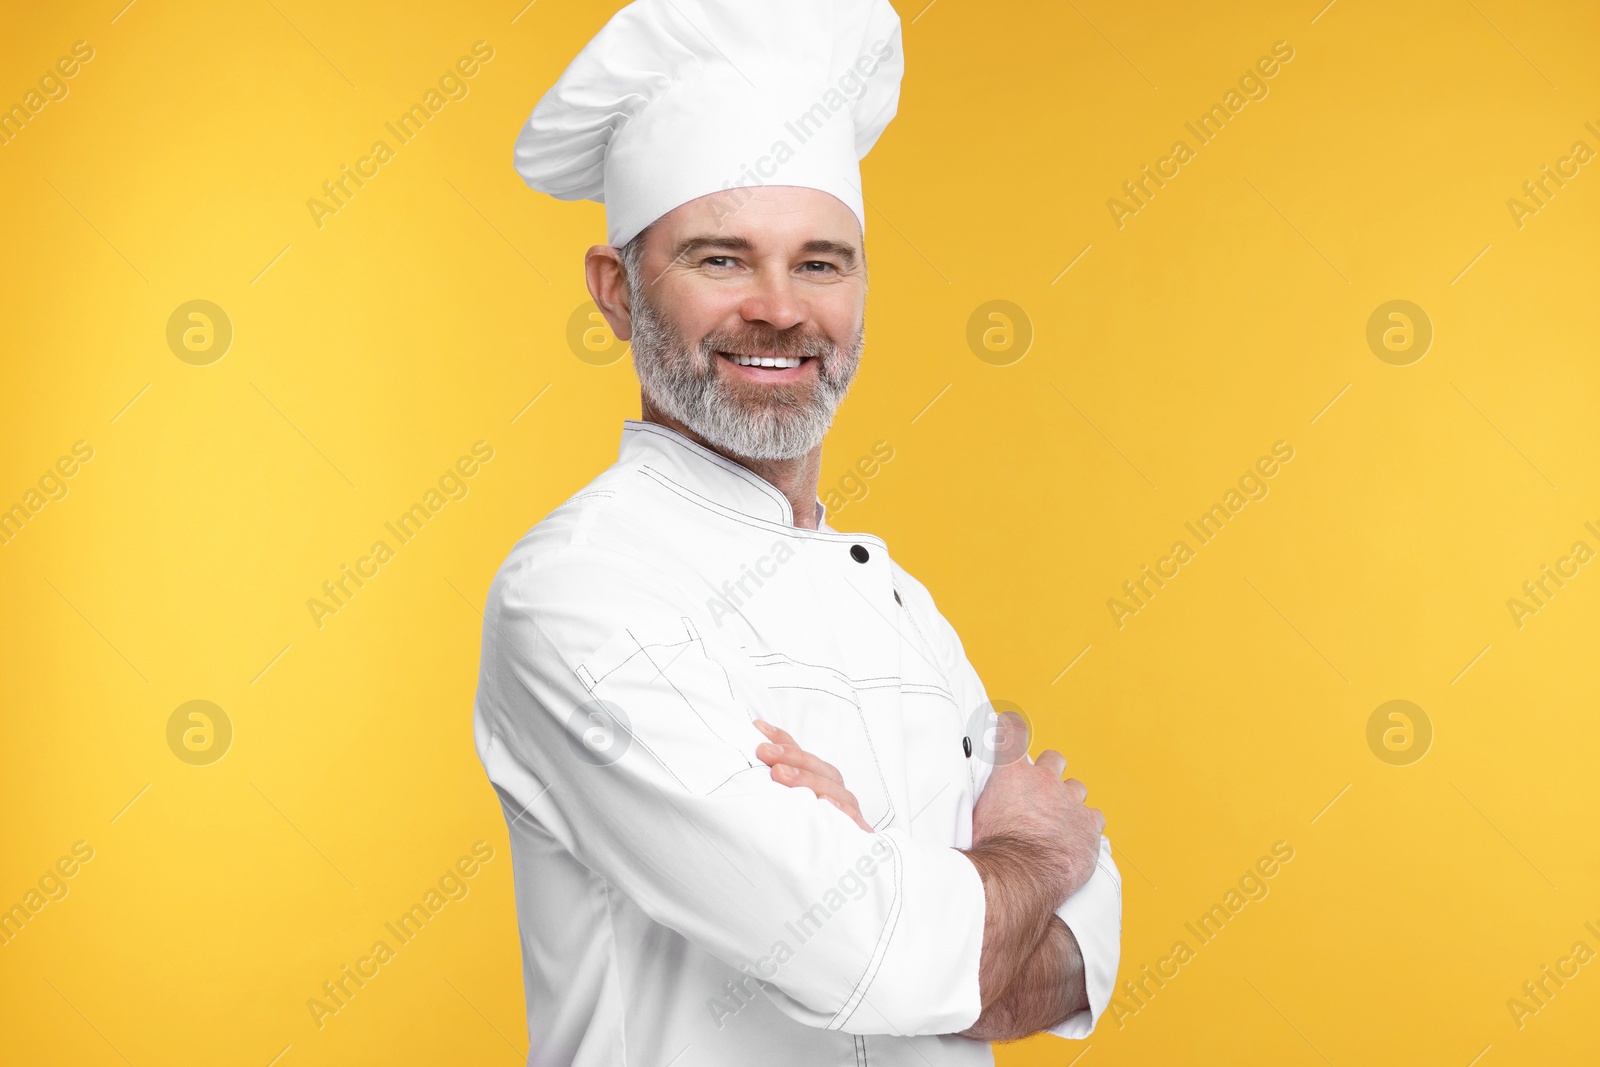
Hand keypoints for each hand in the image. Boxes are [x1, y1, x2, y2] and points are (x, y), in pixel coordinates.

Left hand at [753, 719, 872, 832]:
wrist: (827, 882)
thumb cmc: (801, 840)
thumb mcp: (782, 810)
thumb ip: (770, 788)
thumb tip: (745, 758)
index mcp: (819, 784)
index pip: (802, 755)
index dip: (783, 739)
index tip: (758, 729)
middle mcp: (834, 795)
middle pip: (819, 768)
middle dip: (791, 757)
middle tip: (764, 753)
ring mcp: (847, 815)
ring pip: (833, 789)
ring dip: (807, 779)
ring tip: (780, 774)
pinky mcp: (856, 837)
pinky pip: (851, 821)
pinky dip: (838, 811)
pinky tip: (821, 803)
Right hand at [971, 711, 1104, 904]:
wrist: (1020, 874)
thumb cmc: (993, 849)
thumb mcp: (975, 816)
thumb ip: (980, 799)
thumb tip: (961, 802)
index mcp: (1012, 774)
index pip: (1012, 734)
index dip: (1011, 727)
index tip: (1009, 722)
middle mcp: (1044, 780)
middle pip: (1054, 759)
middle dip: (1050, 770)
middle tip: (1042, 789)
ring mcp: (1070, 800)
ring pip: (1077, 788)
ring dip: (1070, 799)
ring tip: (1061, 819)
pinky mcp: (1089, 823)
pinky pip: (1095, 817)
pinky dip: (1088, 825)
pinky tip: (1078, 837)